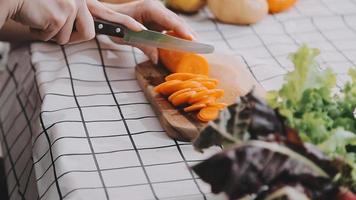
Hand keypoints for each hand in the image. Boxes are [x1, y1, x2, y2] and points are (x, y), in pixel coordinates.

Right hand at [9, 0, 144, 43]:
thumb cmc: (34, 4)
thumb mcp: (61, 8)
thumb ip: (77, 17)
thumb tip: (88, 31)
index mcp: (83, 0)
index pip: (109, 13)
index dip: (125, 23)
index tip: (141, 30)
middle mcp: (80, 1)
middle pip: (88, 32)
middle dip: (70, 35)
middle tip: (59, 22)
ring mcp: (71, 7)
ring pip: (68, 38)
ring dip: (52, 34)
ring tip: (41, 19)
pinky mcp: (60, 14)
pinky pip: (55, 38)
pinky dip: (42, 34)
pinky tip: (35, 20)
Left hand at [103, 0, 195, 63]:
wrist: (109, 19)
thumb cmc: (115, 25)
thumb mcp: (127, 37)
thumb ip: (143, 46)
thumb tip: (157, 58)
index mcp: (149, 7)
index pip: (169, 19)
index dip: (181, 30)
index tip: (191, 40)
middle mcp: (157, 9)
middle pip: (177, 21)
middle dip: (188, 34)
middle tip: (199, 47)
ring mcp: (160, 15)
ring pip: (177, 25)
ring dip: (186, 36)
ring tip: (197, 48)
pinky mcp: (160, 22)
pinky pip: (172, 29)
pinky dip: (179, 37)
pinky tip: (186, 46)